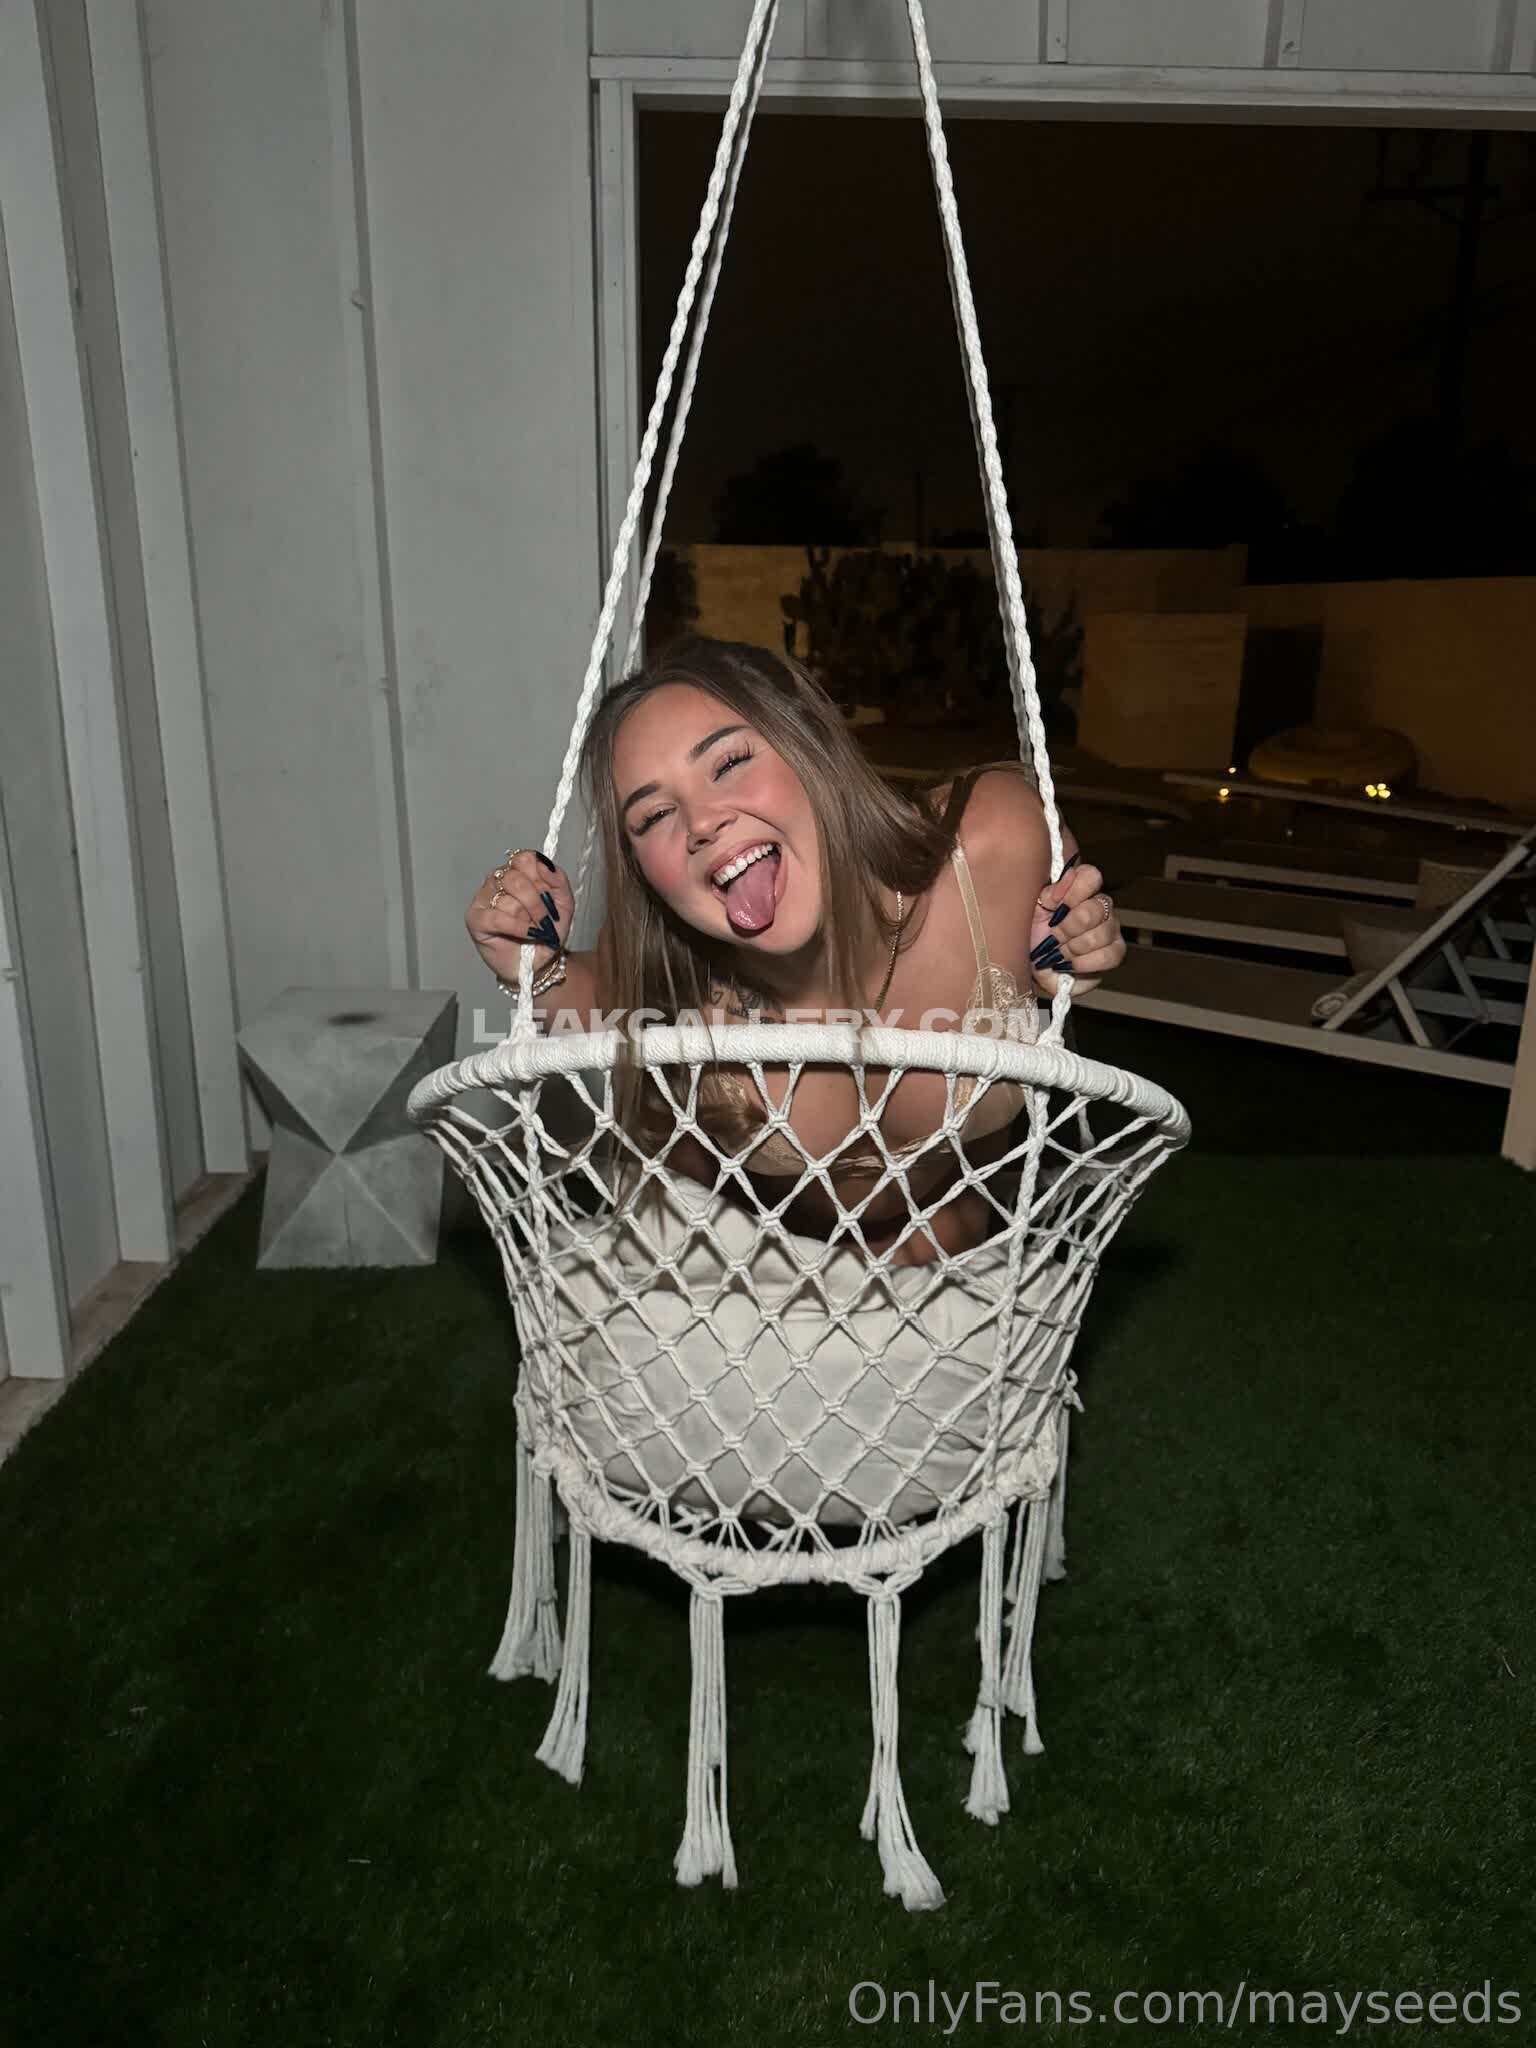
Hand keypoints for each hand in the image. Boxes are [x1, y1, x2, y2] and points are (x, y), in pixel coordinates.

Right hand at [467, 847, 573, 987]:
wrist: (540, 963)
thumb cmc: (548, 932)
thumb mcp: (564, 904)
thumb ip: (559, 879)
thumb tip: (546, 863)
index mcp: (518, 871)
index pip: (525, 858)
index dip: (541, 878)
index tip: (550, 897)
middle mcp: (497, 880)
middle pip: (515, 877)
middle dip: (536, 903)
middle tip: (545, 921)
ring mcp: (483, 898)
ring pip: (507, 900)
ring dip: (528, 919)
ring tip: (535, 932)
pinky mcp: (475, 918)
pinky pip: (496, 917)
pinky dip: (517, 927)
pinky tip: (526, 935)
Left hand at [1027, 850, 1123, 995]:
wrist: (1034, 969)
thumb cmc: (1032, 937)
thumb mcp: (1031, 913)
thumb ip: (1049, 892)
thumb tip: (1070, 875)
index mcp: (1078, 890)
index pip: (1091, 876)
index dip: (1074, 891)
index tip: (1055, 906)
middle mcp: (1099, 905)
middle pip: (1096, 908)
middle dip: (1068, 927)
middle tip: (1053, 937)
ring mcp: (1110, 928)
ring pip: (1101, 934)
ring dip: (1073, 948)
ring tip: (1059, 953)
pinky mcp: (1115, 952)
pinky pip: (1108, 955)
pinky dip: (1083, 963)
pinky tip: (1070, 963)